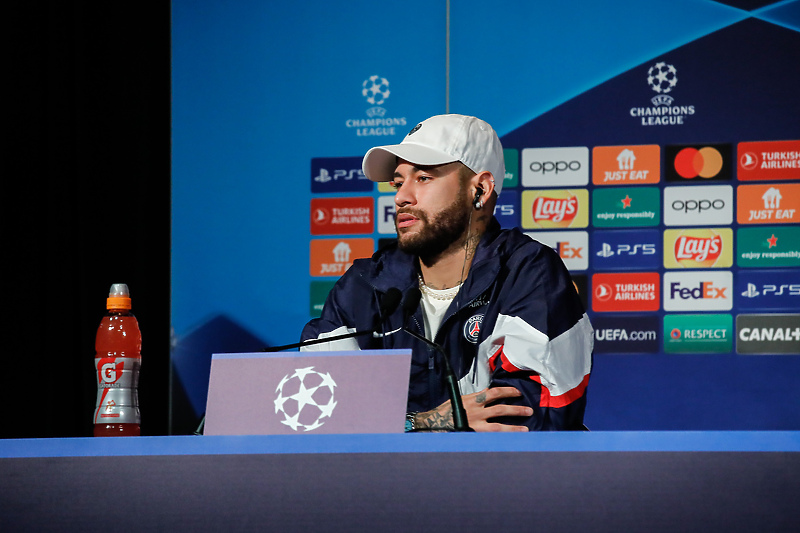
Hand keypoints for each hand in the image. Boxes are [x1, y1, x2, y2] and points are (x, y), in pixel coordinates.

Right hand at [415, 387, 532, 431]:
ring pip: (499, 427)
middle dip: (516, 410)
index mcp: (472, 400)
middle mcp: (475, 412)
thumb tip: (487, 394)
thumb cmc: (444, 412)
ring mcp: (475, 426)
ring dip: (514, 428)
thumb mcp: (459, 400)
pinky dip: (501, 440)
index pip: (493, 392)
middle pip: (501, 409)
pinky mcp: (473, 436)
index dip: (507, 391)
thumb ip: (474, 398)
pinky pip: (491, 439)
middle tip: (528, 410)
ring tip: (525, 429)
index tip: (517, 393)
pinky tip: (511, 442)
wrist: (431, 424)